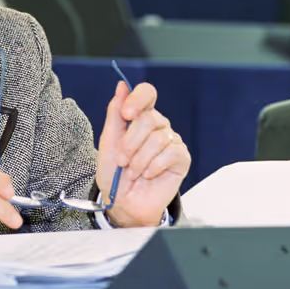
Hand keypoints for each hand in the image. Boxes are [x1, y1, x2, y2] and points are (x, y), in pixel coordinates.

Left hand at [95, 81, 190, 226]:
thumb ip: (115, 113)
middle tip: (121, 161)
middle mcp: (158, 126)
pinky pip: (170, 154)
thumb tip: (122, 86)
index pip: (146, 93)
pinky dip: (153, 166)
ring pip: (158, 138)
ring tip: (132, 172)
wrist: (123, 202)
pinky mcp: (181, 158)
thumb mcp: (108, 141)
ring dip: (139, 159)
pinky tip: (148, 175)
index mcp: (139, 117)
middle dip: (130, 143)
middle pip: (149, 119)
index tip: (126, 115)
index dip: (138, 99)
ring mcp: (171, 141)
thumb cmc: (114, 172)